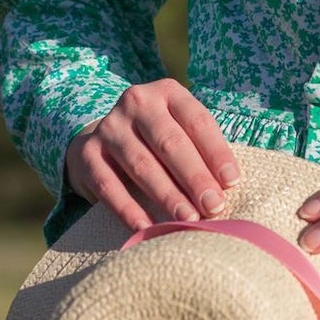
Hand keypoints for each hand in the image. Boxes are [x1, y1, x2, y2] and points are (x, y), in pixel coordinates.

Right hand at [63, 78, 240, 230]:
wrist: (103, 137)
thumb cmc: (158, 137)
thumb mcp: (180, 128)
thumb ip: (201, 148)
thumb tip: (226, 186)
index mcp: (168, 92)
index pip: (197, 121)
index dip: (216, 153)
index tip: (232, 182)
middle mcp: (136, 104)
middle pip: (170, 143)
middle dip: (195, 178)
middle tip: (214, 205)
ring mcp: (109, 128)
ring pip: (142, 165)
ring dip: (168, 195)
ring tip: (189, 218)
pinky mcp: (87, 154)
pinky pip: (109, 185)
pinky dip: (129, 209)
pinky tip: (147, 227)